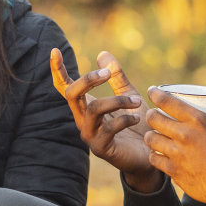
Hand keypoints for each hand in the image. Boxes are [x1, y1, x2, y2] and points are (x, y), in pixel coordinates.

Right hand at [51, 49, 157, 189]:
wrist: (150, 154)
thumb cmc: (138, 126)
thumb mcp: (128, 96)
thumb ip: (116, 77)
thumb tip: (102, 53)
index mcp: (85, 106)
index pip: (66, 87)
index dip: (57, 70)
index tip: (55, 50)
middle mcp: (82, 120)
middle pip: (72, 94)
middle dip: (88, 79)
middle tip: (107, 73)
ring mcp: (89, 135)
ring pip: (94, 109)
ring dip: (117, 101)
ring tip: (137, 102)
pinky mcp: (101, 149)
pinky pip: (108, 128)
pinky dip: (125, 119)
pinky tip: (138, 118)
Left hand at [142, 86, 205, 205]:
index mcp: (198, 121)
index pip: (167, 101)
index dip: (155, 93)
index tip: (152, 91)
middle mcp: (184, 135)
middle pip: (153, 119)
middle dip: (151, 115)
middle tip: (154, 116)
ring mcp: (177, 154)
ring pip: (150, 138)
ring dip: (150, 135)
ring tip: (155, 135)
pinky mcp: (173, 170)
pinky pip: (154, 159)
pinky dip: (155, 155)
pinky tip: (158, 153)